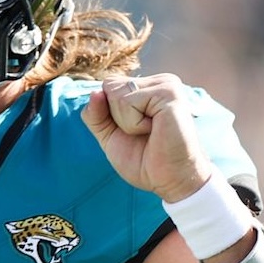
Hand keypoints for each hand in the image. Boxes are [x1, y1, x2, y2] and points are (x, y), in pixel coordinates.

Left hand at [81, 73, 215, 202]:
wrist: (169, 181)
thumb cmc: (145, 161)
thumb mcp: (109, 137)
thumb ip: (95, 115)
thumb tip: (94, 92)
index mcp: (149, 86)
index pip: (108, 86)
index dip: (109, 114)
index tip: (134, 131)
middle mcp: (159, 81)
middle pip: (109, 86)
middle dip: (117, 117)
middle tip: (143, 133)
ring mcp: (166, 84)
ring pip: (116, 94)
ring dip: (127, 123)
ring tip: (151, 132)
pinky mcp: (168, 93)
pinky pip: (127, 102)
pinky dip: (133, 124)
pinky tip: (155, 130)